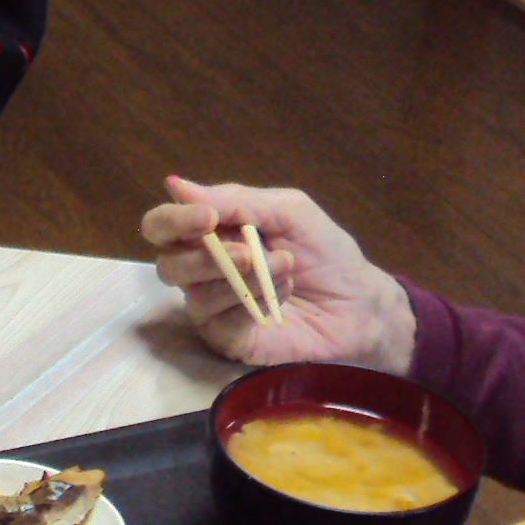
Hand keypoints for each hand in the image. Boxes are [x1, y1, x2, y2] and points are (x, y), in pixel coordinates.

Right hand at [140, 175, 416, 371]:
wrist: (361, 305)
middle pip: (167, 263)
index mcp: (209, 235)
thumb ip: (236, 199)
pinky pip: (218, 322)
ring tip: (285, 268)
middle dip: (205, 256)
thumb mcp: (289, 212)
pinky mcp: (229, 341)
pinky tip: (282, 297)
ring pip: (193, 294)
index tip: (208, 218)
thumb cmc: (326, 255)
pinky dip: (251, 303)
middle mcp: (201, 271)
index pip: (162, 226)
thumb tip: (174, 184)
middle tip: (249, 253)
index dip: (174, 220)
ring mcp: (213, 309)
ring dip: (241, 278)